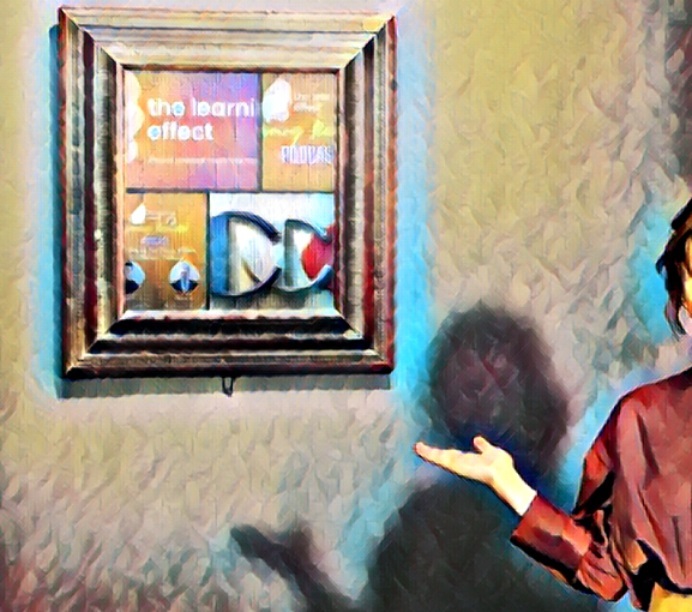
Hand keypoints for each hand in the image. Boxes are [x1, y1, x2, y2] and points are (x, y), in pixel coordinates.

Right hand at [414, 436, 536, 515]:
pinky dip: (432, 455)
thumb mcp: (492, 452)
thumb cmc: (502, 467)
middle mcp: (462, 464)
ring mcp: (459, 466)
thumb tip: (476, 439)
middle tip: (417, 446)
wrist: (504, 477)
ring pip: (441, 458)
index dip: (442, 451)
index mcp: (468, 460)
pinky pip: (443, 459)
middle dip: (430, 453)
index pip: (452, 455)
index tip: (432, 447)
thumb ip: (484, 446)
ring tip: (418, 447)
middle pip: (443, 456)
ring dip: (429, 453)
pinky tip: (423, 450)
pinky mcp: (457, 466)